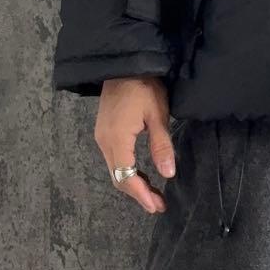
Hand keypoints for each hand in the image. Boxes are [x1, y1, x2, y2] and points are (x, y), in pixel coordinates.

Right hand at [95, 76, 175, 213]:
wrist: (123, 63)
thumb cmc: (144, 86)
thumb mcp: (158, 115)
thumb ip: (161, 146)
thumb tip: (168, 174)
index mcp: (116, 139)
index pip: (126, 176)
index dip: (141, 194)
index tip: (157, 206)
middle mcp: (104, 142)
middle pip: (118, 176)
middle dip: (138, 193)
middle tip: (158, 205)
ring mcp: (102, 136)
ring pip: (116, 169)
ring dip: (133, 183)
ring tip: (153, 195)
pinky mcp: (105, 131)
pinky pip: (115, 159)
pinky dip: (128, 170)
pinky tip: (142, 174)